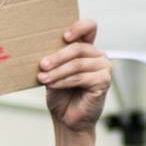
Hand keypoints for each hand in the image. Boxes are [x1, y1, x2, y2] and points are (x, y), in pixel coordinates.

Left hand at [40, 19, 109, 145]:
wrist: (66, 118)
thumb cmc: (61, 95)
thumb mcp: (54, 72)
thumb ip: (54, 59)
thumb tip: (42, 52)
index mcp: (87, 49)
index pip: (89, 28)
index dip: (79, 27)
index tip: (64, 36)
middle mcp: (98, 56)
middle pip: (78, 48)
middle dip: (57, 57)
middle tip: (41, 65)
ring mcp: (104, 68)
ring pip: (78, 63)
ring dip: (57, 71)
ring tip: (43, 78)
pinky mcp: (104, 81)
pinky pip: (81, 77)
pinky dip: (64, 81)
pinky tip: (52, 85)